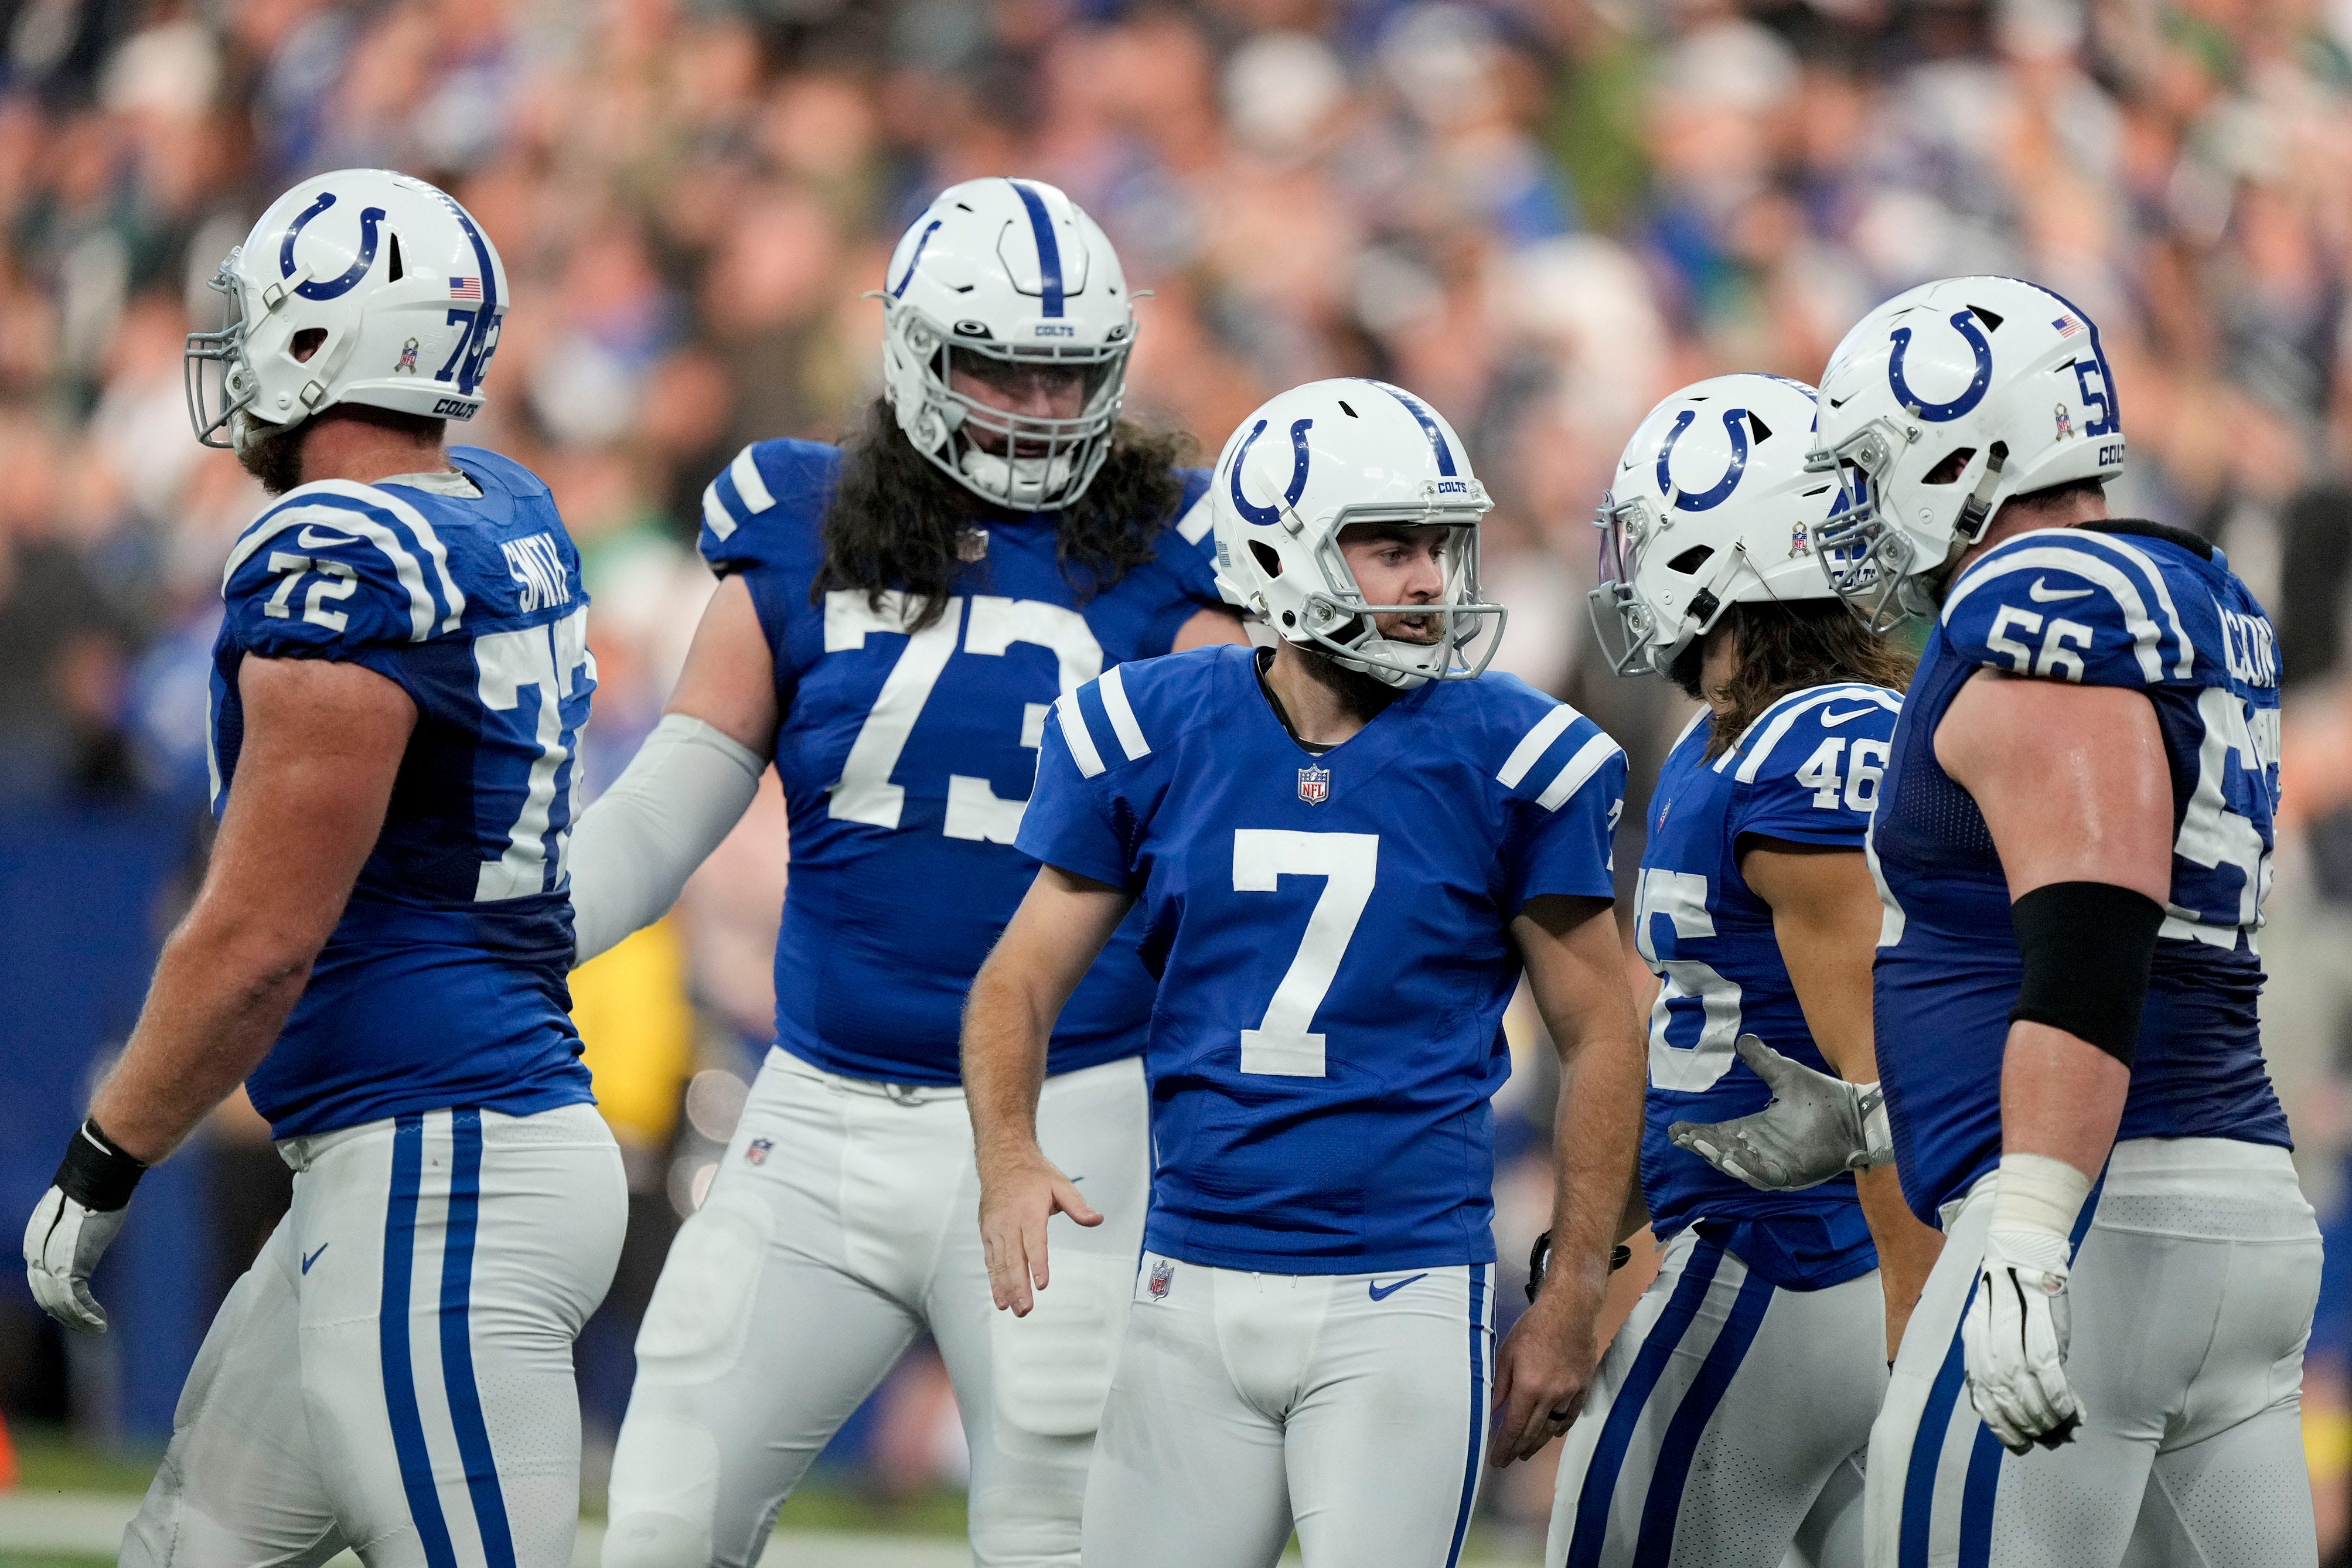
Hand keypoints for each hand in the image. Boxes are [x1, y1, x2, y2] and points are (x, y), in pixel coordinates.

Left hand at [24, 1186, 127, 1332]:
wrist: (94, 1182)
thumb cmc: (93, 1190)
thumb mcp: (77, 1213)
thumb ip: (74, 1230)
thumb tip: (87, 1229)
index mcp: (35, 1244)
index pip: (39, 1281)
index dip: (54, 1299)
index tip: (71, 1309)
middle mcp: (37, 1258)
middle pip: (46, 1297)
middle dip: (65, 1316)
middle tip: (84, 1327)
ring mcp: (51, 1264)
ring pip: (59, 1305)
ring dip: (78, 1321)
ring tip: (96, 1329)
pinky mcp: (70, 1269)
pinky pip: (75, 1302)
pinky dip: (88, 1316)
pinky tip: (100, 1324)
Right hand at [977, 1147, 1100, 1316]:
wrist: (1003, 1159)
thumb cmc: (1032, 1174)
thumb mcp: (1060, 1184)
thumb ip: (1078, 1205)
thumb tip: (1097, 1219)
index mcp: (1029, 1211)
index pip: (1034, 1242)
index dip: (1037, 1264)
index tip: (1042, 1283)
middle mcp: (1009, 1222)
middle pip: (1014, 1258)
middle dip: (1019, 1286)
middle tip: (1026, 1308)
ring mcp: (995, 1229)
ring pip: (999, 1263)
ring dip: (1005, 1288)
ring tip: (1013, 1309)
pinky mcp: (987, 1233)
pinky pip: (990, 1260)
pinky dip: (994, 1280)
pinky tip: (1000, 1298)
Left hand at [1488, 1270, 1600, 1465]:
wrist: (1570, 1311)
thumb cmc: (1533, 1327)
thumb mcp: (1507, 1351)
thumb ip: (1500, 1384)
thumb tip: (1494, 1409)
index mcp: (1528, 1387)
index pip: (1514, 1426)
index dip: (1505, 1446)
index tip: (1497, 1460)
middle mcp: (1550, 1395)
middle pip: (1533, 1432)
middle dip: (1519, 1449)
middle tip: (1510, 1460)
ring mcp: (1569, 1393)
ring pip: (1552, 1427)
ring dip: (1538, 1442)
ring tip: (1527, 1452)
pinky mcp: (1583, 1387)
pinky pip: (1571, 1415)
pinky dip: (1561, 1427)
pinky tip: (1553, 1433)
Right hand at [1668, 1034, 1890, 1191]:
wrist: (1859, 1114)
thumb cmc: (1824, 1097)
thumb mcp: (1786, 1073)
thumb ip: (1763, 1060)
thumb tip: (1742, 1038)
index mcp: (1756, 1129)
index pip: (1720, 1133)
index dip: (1698, 1132)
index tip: (1676, 1128)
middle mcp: (1762, 1150)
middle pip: (1723, 1152)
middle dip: (1702, 1146)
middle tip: (1683, 1137)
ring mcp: (1777, 1165)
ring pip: (1740, 1167)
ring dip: (1721, 1158)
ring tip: (1703, 1145)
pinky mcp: (1794, 1174)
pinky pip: (1766, 1176)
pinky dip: (1750, 1169)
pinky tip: (1734, 1158)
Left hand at [1961, 1228, 2080, 1452]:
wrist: (2023, 1257)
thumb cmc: (2013, 1299)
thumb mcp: (1995, 1333)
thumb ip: (2006, 1368)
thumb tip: (2030, 1407)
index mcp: (1972, 1348)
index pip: (1982, 1399)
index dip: (2002, 1428)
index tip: (2020, 1444)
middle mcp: (1986, 1346)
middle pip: (2004, 1400)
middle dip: (2028, 1427)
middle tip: (2049, 1440)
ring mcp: (2011, 1338)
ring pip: (2026, 1391)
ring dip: (2046, 1417)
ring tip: (2063, 1430)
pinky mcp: (2039, 1330)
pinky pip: (2048, 1374)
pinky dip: (2059, 1398)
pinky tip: (2071, 1411)